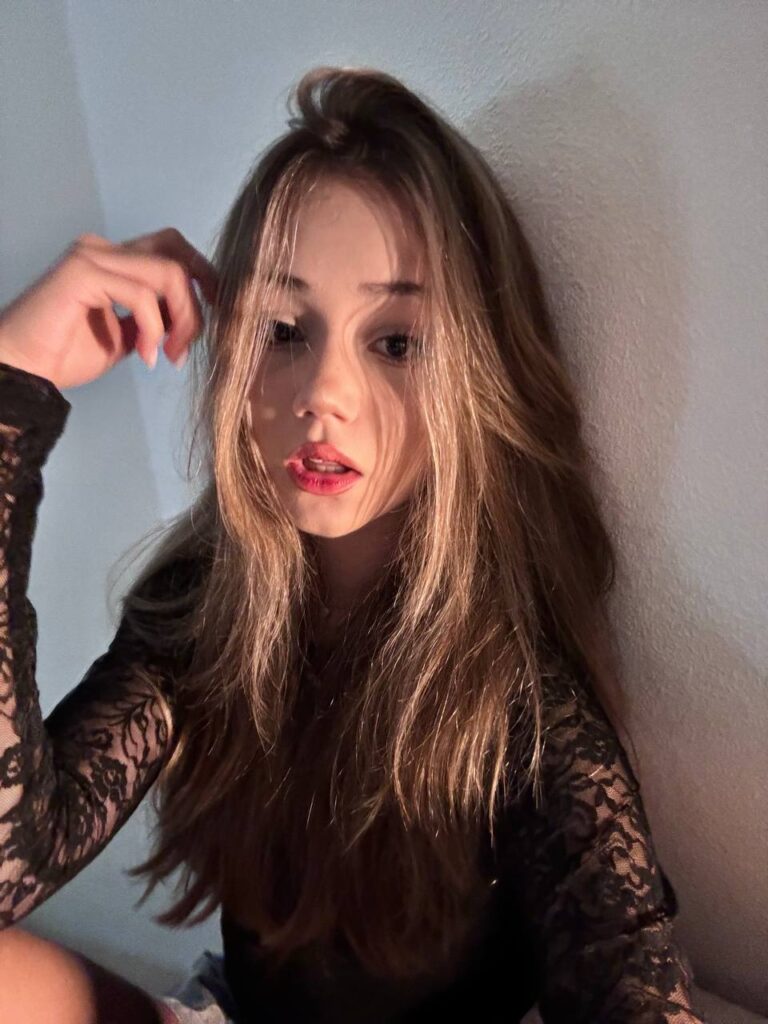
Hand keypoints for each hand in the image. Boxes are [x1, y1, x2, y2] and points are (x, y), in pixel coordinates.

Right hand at [0, 228, 218, 389]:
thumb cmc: (64, 355)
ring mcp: (92, 255)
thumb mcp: (126, 337)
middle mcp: (103, 248)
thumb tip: (188, 320)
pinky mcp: (83, 272)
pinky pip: (143, 295)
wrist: (23, 370)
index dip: (204, 278)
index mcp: (113, 259)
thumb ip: (155, 319)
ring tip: (169, 355)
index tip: (216, 317)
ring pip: (169, 273)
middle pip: (177, 251)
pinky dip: (154, 329)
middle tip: (189, 343)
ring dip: (181, 320)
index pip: (173, 250)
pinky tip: (145, 356)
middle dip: (198, 298)